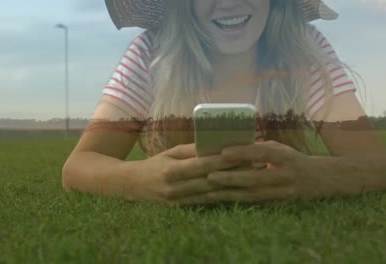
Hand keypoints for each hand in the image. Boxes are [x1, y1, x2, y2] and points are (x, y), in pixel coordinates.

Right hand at [128, 143, 242, 205]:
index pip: (202, 165)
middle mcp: (175, 187)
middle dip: (232, 174)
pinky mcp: (180, 209)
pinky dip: (220, 197)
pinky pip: (204, 203)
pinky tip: (235, 192)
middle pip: (209, 181)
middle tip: (253, 166)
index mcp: (172, 170)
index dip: (222, 161)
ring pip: (210, 194)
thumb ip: (192, 150)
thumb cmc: (154, 164)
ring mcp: (178, 201)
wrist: (131, 185)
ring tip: (249, 179)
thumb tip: (215, 144)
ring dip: (230, 187)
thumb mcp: (170, 153)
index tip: (241, 154)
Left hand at [206, 141, 313, 202]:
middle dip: (232, 178)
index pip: (264, 153)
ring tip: (209, 192)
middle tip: (210, 177)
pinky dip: (237, 202)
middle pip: (256, 179)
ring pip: (253, 195)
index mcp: (286, 157)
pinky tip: (221, 201)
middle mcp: (286, 176)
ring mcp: (283, 193)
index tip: (224, 152)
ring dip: (230, 194)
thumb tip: (232, 145)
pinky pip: (254, 204)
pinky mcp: (279, 205)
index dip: (244, 153)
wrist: (321, 180)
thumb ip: (260, 148)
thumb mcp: (281, 149)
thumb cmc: (293, 160)